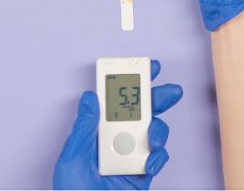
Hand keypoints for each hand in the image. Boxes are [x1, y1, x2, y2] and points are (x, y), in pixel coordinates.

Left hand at [53, 60, 182, 188]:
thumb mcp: (72, 159)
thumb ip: (84, 128)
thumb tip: (89, 97)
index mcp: (95, 134)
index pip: (114, 103)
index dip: (129, 84)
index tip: (145, 68)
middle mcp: (114, 143)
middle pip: (141, 113)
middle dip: (158, 99)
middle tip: (171, 91)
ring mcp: (130, 158)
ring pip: (153, 133)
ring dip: (159, 131)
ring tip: (154, 138)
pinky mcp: (142, 175)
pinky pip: (157, 159)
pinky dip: (158, 158)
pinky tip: (150, 163)